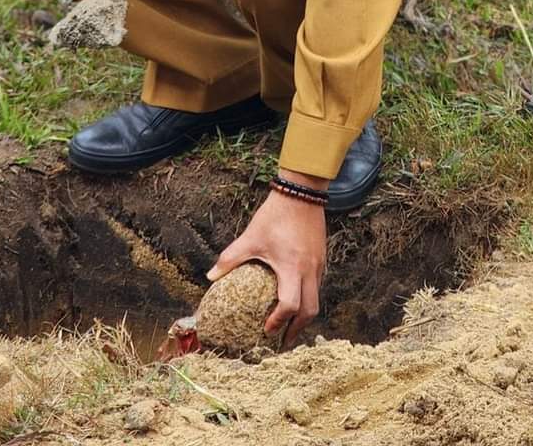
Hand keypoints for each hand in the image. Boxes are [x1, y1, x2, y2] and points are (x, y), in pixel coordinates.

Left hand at [207, 185, 326, 344]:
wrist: (302, 192)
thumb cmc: (276, 214)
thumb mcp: (251, 237)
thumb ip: (231, 258)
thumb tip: (211, 277)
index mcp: (291, 267)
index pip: (290, 305)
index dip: (279, 322)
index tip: (266, 330)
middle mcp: (309, 270)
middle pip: (310, 311)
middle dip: (296, 330)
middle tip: (282, 341)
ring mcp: (319, 265)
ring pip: (316, 300)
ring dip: (304, 316)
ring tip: (289, 326)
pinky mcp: (322, 258)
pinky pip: (318, 286)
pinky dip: (308, 298)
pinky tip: (296, 298)